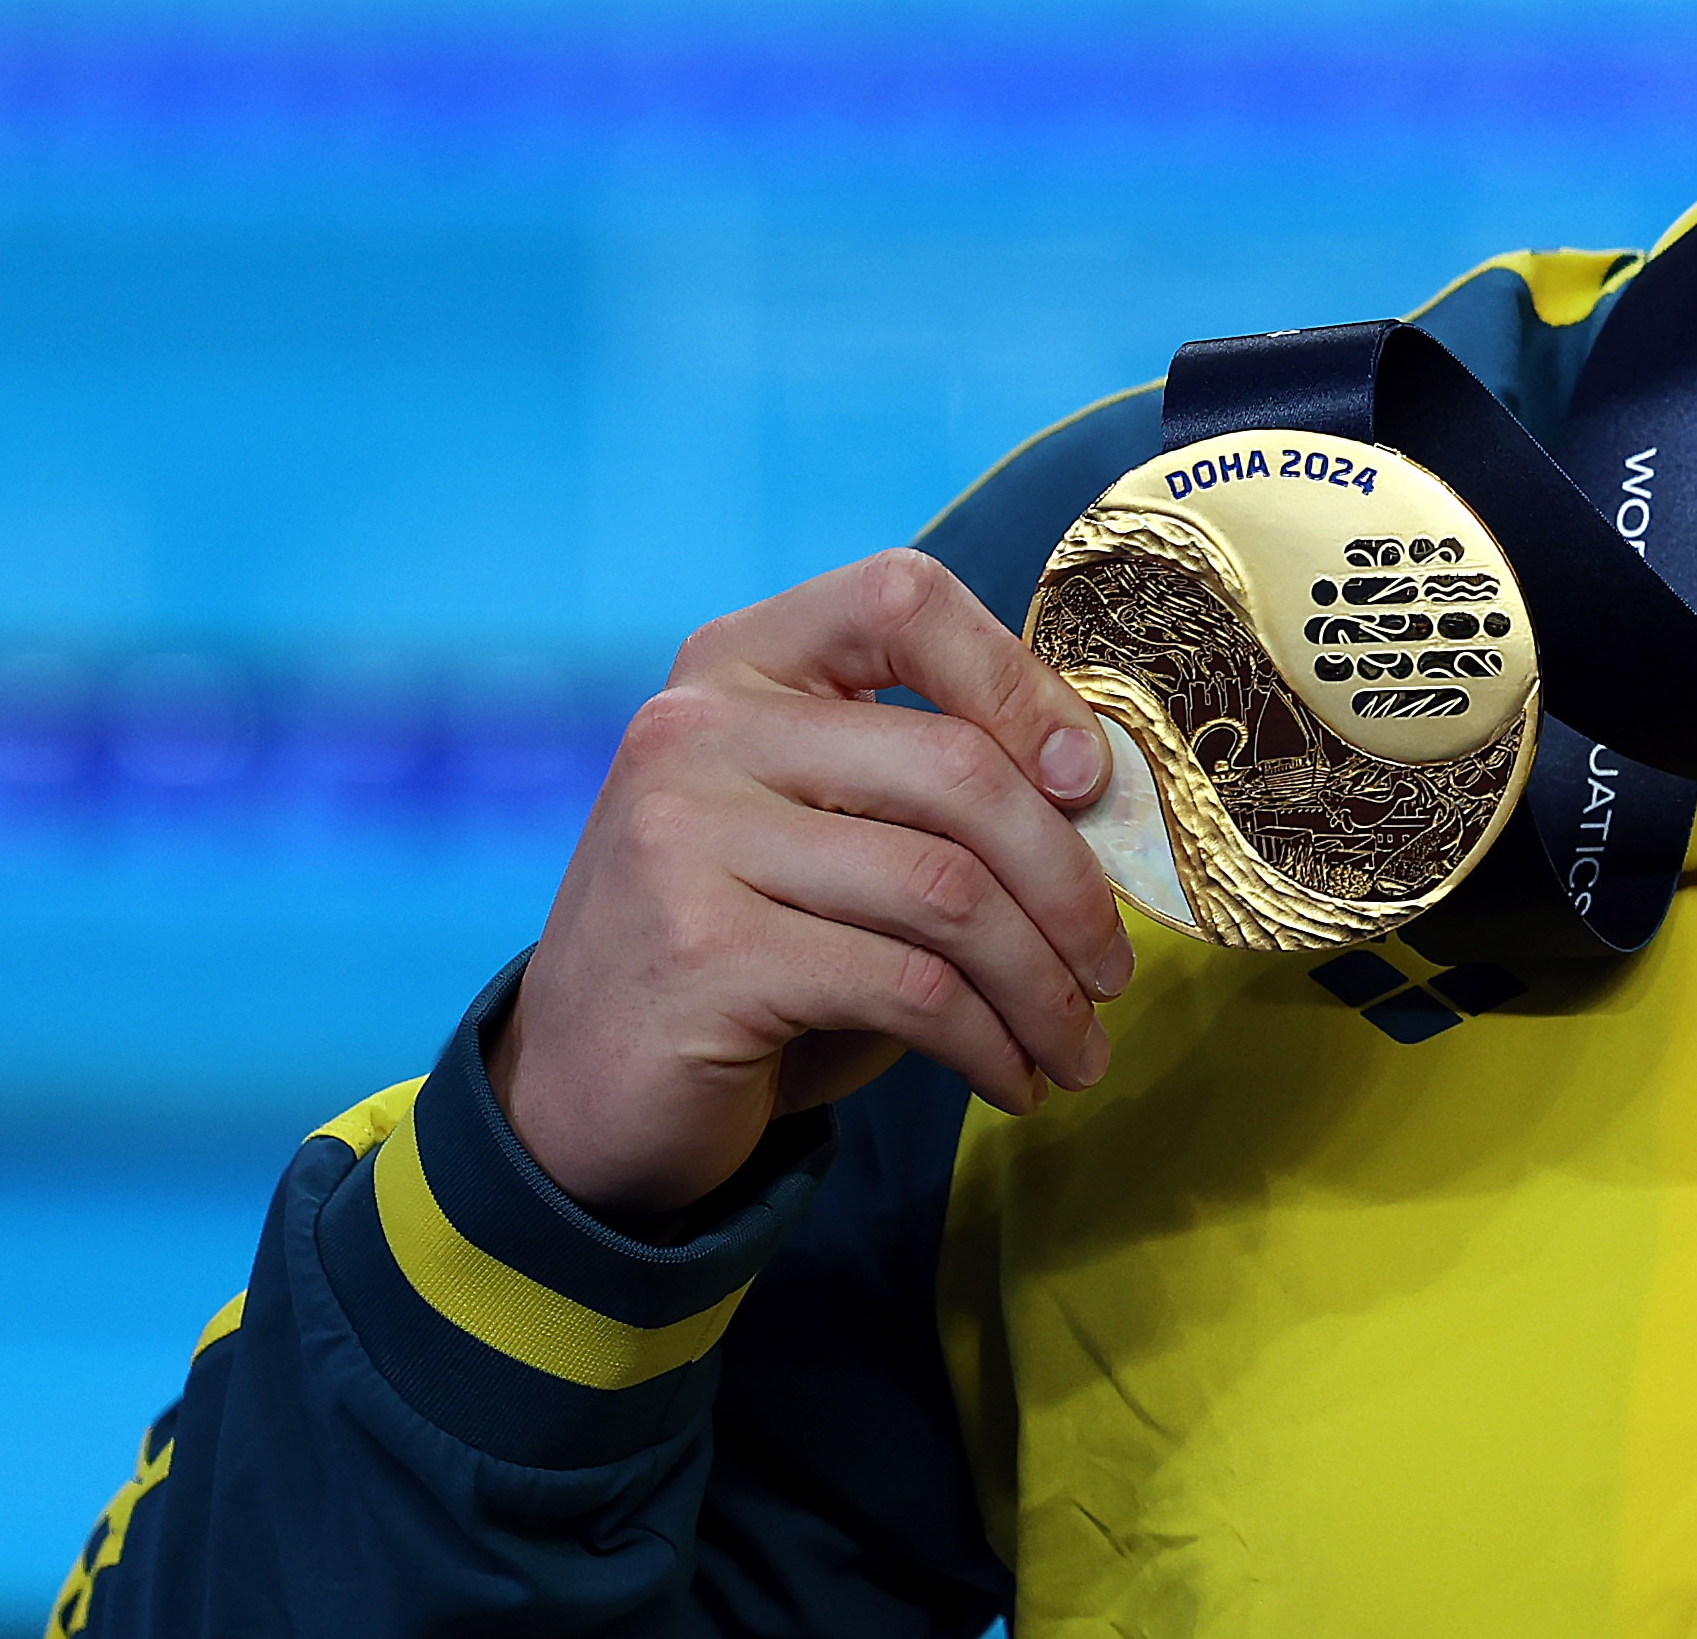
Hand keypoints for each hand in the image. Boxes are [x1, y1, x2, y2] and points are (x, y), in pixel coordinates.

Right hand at [486, 550, 1133, 1221]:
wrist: (581, 1096)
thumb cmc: (747, 948)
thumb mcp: (824, 833)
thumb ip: (925, 785)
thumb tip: (1104, 794)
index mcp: (738, 661)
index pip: (902, 600)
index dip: (1019, 682)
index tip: (1090, 782)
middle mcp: (698, 728)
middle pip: (957, 770)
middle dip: (1070, 883)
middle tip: (1115, 969)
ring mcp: (687, 836)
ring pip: (949, 891)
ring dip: (1044, 986)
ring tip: (1079, 1045)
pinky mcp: (703, 953)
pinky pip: (910, 987)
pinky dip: (990, 1043)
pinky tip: (1014, 1077)